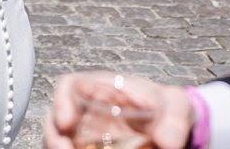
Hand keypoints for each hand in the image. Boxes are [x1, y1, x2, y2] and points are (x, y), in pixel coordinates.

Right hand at [46, 73, 194, 148]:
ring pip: (60, 140)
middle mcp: (89, 112)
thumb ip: (174, 120)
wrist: (173, 129)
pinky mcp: (92, 148)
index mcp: (102, 89)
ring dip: (58, 147)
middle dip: (53, 136)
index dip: (61, 101)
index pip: (70, 86)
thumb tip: (168, 142)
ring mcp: (88, 136)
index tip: (65, 122)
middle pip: (56, 119)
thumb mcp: (176, 106)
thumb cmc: (168, 108)